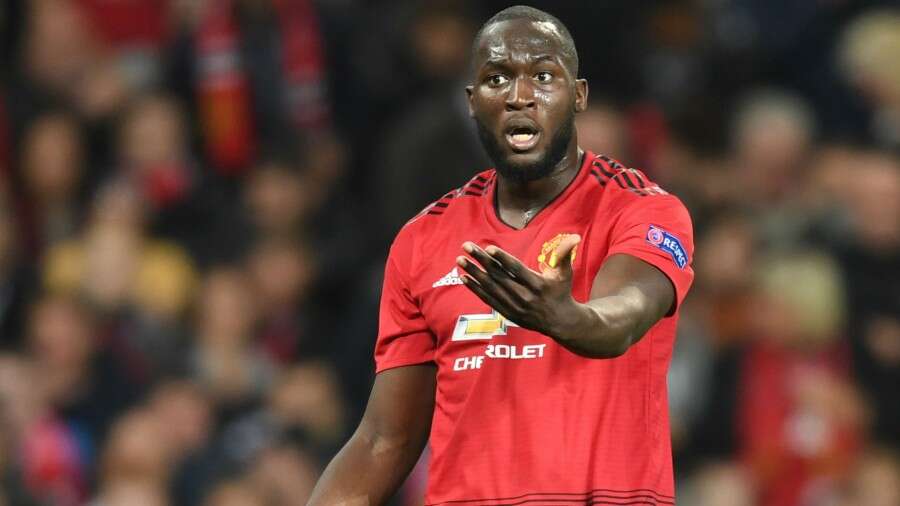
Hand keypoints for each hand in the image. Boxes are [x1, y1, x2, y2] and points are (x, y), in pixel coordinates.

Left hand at [456, 235, 581, 337]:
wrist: (561, 323)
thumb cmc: (561, 291)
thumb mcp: (565, 273)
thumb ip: (564, 254)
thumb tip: (574, 237)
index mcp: (539, 286)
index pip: (517, 271)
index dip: (502, 259)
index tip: (488, 248)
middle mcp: (525, 298)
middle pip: (499, 277)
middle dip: (481, 261)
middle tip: (466, 246)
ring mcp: (514, 307)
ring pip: (490, 288)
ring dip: (474, 273)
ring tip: (460, 260)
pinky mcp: (508, 314)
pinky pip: (488, 300)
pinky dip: (475, 289)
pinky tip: (464, 277)